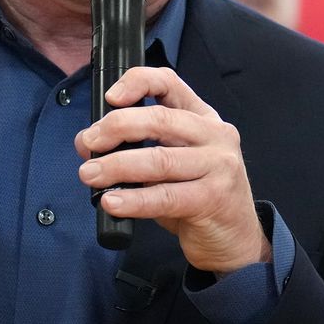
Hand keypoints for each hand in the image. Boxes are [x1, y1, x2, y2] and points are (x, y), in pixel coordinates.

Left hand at [76, 66, 269, 274]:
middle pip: (160, 118)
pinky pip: (165, 196)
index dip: (137, 82)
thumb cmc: (198, 199)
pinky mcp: (214, 198)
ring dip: (116, 166)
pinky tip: (112, 202)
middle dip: (116, 128)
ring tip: (90, 174)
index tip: (110, 98)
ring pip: (159, 159)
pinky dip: (133, 200)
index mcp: (203, 118)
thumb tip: (88, 142)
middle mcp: (215, 135)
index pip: (169, 82)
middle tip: (90, 143)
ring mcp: (219, 166)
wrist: (235, 240)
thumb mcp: (169, 166)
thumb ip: (136, 149)